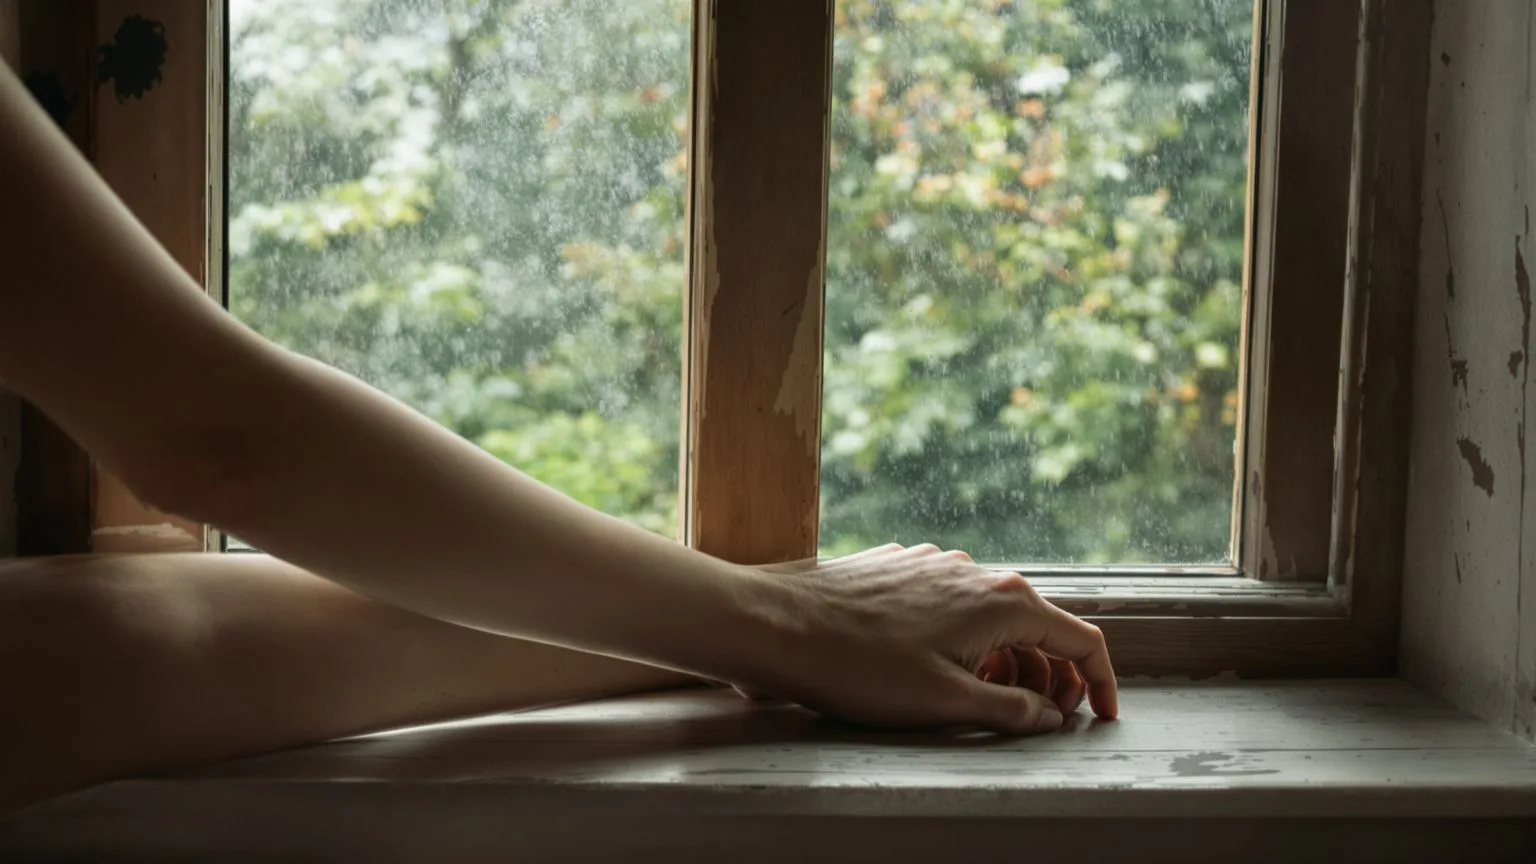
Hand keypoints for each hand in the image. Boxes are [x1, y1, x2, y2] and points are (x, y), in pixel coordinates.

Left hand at [736, 544, 1117, 734]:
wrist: (778, 623)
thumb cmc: (860, 668)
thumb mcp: (947, 703)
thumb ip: (1011, 710)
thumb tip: (1048, 716)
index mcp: (1003, 601)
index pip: (1082, 639)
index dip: (1103, 683)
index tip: (1104, 716)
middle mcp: (976, 571)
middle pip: (1039, 627)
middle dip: (1051, 677)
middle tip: (1043, 720)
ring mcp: (936, 563)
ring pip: (993, 615)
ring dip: (1005, 659)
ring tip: (988, 699)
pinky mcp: (901, 566)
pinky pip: (952, 604)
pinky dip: (965, 638)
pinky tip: (937, 667)